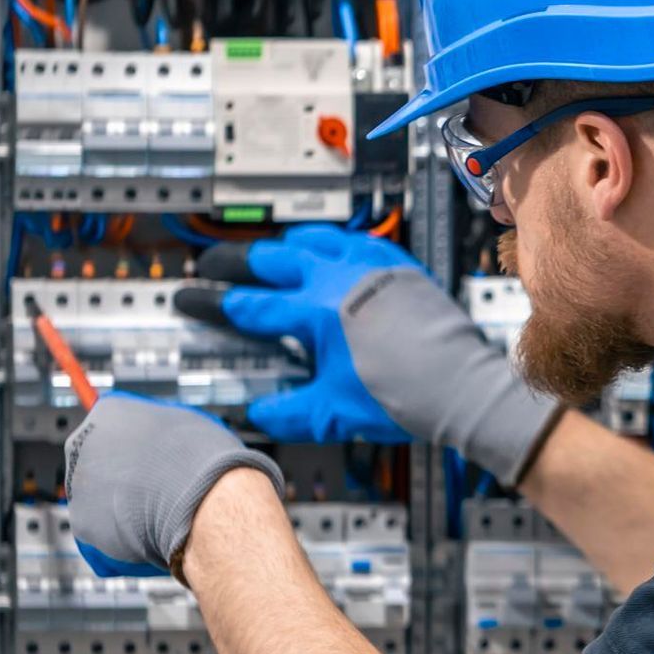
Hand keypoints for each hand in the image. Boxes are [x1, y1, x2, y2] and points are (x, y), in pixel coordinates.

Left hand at [64, 391, 285, 578]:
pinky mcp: (82, 521)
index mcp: (109, 412)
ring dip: (119, 508)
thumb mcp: (187, 426)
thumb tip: (162, 443)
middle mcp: (83, 442)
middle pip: (98, 463)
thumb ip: (160, 433)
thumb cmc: (203, 459)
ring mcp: (78, 483)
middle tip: (151, 490)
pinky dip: (118, 536)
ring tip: (154, 514)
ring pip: (98, 499)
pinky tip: (144, 533)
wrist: (201, 500)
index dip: (132, 449)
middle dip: (120, 478)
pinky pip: (100, 531)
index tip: (147, 461)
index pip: (111, 428)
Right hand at [176, 224, 420, 444]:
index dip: (214, 302)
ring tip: (271, 254)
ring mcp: (372, 266)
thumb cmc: (406, 395)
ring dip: (285, 246)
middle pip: (273, 258)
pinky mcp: (399, 266)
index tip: (192, 298)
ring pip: (315, 239)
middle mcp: (339, 277)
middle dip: (238, 262)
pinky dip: (333, 245)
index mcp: (315, 311)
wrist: (462, 385)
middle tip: (216, 266)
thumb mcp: (335, 412)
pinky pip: (356, 242)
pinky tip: (335, 254)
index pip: (250, 304)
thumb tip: (261, 414)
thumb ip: (290, 412)